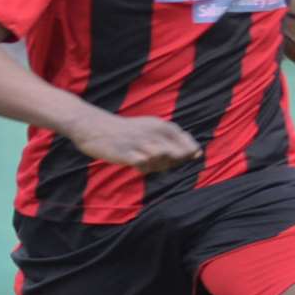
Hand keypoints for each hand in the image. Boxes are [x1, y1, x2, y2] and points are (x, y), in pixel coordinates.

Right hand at [70, 113, 201, 173]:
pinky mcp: (129, 154)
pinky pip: (145, 167)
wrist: (97, 127)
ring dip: (159, 166)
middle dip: (174, 162)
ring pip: (163, 161)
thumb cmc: (128, 132)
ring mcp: (142, 144)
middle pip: (178, 155)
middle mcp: (155, 133)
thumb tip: (198, 153)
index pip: (188, 143)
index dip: (188, 153)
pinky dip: (145, 169)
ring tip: (147, 161)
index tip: (177, 156)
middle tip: (158, 160)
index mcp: (162, 125)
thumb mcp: (152, 129)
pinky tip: (137, 165)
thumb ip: (175, 140)